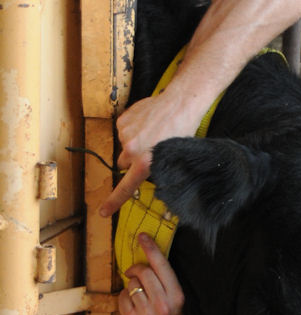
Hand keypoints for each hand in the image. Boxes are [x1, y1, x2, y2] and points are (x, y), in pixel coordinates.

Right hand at [101, 90, 197, 217]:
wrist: (180, 102)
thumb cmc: (183, 130)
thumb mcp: (173, 157)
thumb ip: (158, 170)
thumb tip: (152, 181)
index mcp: (145, 163)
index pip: (125, 188)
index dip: (114, 201)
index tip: (104, 212)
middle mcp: (131, 150)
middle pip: (123, 164)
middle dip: (132, 161)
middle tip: (149, 152)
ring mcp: (125, 134)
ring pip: (124, 146)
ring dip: (134, 143)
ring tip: (153, 132)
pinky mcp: (122, 121)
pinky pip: (123, 131)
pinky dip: (132, 129)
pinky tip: (148, 123)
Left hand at [118, 234, 194, 314]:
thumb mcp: (177, 297)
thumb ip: (165, 280)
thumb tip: (147, 257)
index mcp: (176, 295)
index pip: (161, 265)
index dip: (150, 248)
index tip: (142, 236)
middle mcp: (162, 304)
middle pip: (143, 272)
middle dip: (136, 268)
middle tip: (134, 271)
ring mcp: (145, 314)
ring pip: (131, 285)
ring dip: (132, 285)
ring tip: (139, 295)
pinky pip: (122, 297)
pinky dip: (125, 297)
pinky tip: (133, 304)